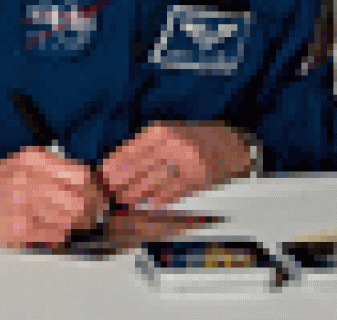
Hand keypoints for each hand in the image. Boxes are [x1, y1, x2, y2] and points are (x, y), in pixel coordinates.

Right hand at [0, 147, 108, 248]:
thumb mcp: (21, 162)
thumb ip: (53, 167)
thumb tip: (90, 181)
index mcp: (34, 159)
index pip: (81, 174)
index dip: (95, 188)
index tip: (98, 195)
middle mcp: (30, 179)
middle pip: (80, 200)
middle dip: (89, 210)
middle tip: (90, 215)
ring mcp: (24, 205)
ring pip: (70, 219)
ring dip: (74, 223)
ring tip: (67, 221)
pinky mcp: (19, 229)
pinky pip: (55, 234)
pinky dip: (58, 234)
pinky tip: (50, 229)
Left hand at [98, 121, 252, 208]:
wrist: (232, 144)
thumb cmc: (197, 139)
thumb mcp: (169, 133)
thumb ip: (145, 147)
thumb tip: (117, 166)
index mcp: (159, 131)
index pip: (127, 152)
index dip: (113, 167)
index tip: (104, 178)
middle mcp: (170, 145)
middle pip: (135, 169)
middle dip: (120, 184)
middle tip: (110, 194)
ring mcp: (183, 162)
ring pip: (150, 184)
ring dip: (135, 194)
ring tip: (125, 200)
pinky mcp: (195, 179)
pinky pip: (169, 193)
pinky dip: (156, 200)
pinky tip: (148, 203)